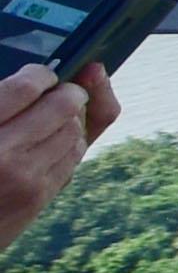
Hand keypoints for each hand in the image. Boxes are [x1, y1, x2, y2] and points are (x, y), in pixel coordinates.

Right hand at [0, 61, 108, 246]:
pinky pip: (72, 158)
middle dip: (68, 92)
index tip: (40, 74)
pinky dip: (71, 143)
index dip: (41, 74)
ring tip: (57, 116)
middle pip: (62, 106)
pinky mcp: (37, 199)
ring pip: (75, 131)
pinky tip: (55, 140)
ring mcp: (25, 180)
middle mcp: (3, 154)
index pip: (25, 87)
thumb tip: (29, 83)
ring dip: (73, 118)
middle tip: (62, 89)